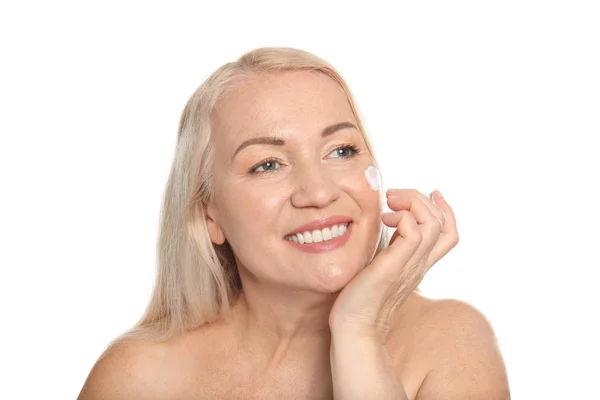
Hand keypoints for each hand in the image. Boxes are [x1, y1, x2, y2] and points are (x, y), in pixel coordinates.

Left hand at [329, 189, 458, 339]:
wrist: (354, 327)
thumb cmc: (360, 297)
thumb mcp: (380, 264)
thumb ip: (390, 247)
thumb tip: (386, 223)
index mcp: (419, 263)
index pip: (448, 233)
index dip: (445, 209)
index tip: (432, 192)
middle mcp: (420, 263)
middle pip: (442, 223)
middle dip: (422, 198)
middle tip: (395, 194)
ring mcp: (410, 265)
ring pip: (432, 224)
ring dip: (412, 203)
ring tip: (390, 203)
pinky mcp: (394, 267)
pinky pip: (413, 233)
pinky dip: (402, 217)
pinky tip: (384, 219)